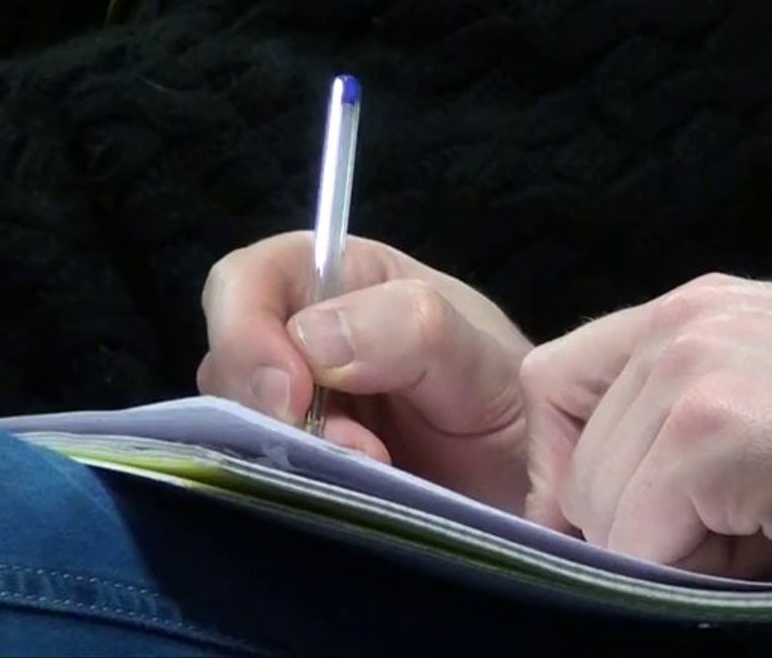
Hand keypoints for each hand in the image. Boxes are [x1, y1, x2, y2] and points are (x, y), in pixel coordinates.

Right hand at [197, 231, 530, 512]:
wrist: (542, 492)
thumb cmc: (522, 411)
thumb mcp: (486, 363)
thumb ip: (414, 330)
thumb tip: (312, 339)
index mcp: (349, 280)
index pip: (252, 278)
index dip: (247, 327)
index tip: (290, 394)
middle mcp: (309, 339)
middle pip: (229, 356)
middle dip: (264, 405)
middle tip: (341, 448)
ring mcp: (301, 411)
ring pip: (237, 424)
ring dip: (289, 454)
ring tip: (372, 469)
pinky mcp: (300, 471)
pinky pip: (260, 476)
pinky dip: (294, 488)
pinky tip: (351, 494)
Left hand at [521, 274, 771, 576]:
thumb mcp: (764, 401)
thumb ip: (675, 430)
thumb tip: (601, 515)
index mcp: (686, 313)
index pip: (554, 380)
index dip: (563, 462)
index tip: (606, 515)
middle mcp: (676, 327)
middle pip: (574, 461)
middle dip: (632, 523)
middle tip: (730, 532)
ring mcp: (689, 375)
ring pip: (600, 506)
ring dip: (667, 547)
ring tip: (758, 531)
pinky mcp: (708, 436)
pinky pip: (640, 539)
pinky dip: (688, 568)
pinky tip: (766, 543)